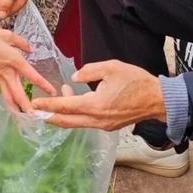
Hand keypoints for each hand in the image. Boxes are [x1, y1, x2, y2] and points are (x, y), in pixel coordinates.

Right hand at [0, 26, 55, 112]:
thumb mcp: (5, 34)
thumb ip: (20, 42)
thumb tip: (30, 49)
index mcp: (13, 61)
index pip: (32, 75)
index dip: (43, 84)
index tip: (52, 91)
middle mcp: (7, 72)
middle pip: (18, 95)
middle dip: (26, 107)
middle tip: (35, 117)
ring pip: (9, 97)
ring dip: (16, 108)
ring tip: (22, 118)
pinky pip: (3, 90)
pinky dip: (8, 99)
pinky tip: (13, 102)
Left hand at [32, 59, 165, 129]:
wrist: (157, 99)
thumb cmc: (136, 82)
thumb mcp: (111, 67)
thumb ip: (89, 71)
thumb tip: (74, 78)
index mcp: (96, 105)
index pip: (65, 106)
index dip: (48, 104)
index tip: (34, 103)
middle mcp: (97, 119)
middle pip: (66, 121)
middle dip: (49, 116)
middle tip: (34, 111)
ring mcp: (103, 125)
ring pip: (76, 122)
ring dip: (64, 113)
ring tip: (60, 96)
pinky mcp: (109, 125)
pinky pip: (87, 122)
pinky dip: (77, 114)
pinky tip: (76, 100)